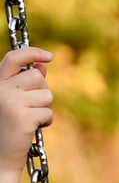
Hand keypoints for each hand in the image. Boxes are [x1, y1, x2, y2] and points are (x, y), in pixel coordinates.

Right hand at [0, 47, 53, 175]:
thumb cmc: (7, 130)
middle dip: (43, 92)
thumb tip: (42, 65)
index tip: (48, 56)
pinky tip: (33, 129)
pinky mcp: (22, 117)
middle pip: (38, 77)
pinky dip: (46, 121)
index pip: (14, 58)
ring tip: (31, 120)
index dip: (32, 52)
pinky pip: (48, 112)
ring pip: (47, 94)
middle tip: (34, 108)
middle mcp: (1, 89)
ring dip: (45, 108)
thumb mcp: (14, 103)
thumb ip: (26, 84)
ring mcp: (11, 102)